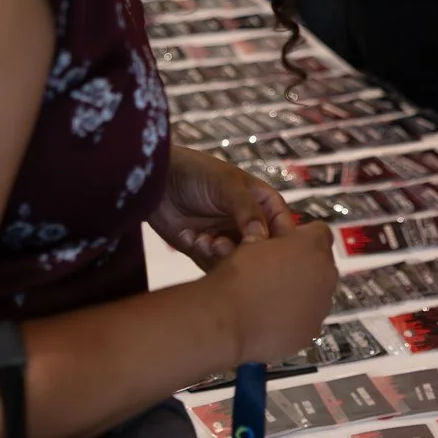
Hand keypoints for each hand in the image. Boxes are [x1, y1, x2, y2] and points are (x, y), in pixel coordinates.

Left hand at [150, 147, 298, 265]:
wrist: (155, 180)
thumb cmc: (196, 172)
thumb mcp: (227, 185)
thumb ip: (248, 210)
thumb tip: (262, 239)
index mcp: (262, 203)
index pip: (283, 227)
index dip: (278, 241)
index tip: (265, 251)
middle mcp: (248, 223)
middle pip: (261, 251)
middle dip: (245, 252)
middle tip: (226, 245)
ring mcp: (227, 238)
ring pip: (238, 261)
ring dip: (222, 254)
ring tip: (207, 241)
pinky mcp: (205, 250)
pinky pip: (213, 264)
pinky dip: (204, 254)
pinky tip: (191, 237)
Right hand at [209, 218, 338, 363]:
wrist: (227, 322)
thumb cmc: (237, 280)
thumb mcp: (248, 244)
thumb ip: (266, 239)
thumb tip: (263, 241)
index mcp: (312, 246)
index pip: (319, 231)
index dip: (300, 236)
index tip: (286, 244)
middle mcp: (324, 276)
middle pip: (320, 265)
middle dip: (301, 266)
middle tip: (275, 271)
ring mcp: (321, 307)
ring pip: (316, 294)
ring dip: (299, 294)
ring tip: (269, 298)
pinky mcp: (311, 332)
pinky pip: (307, 321)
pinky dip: (294, 319)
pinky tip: (270, 319)